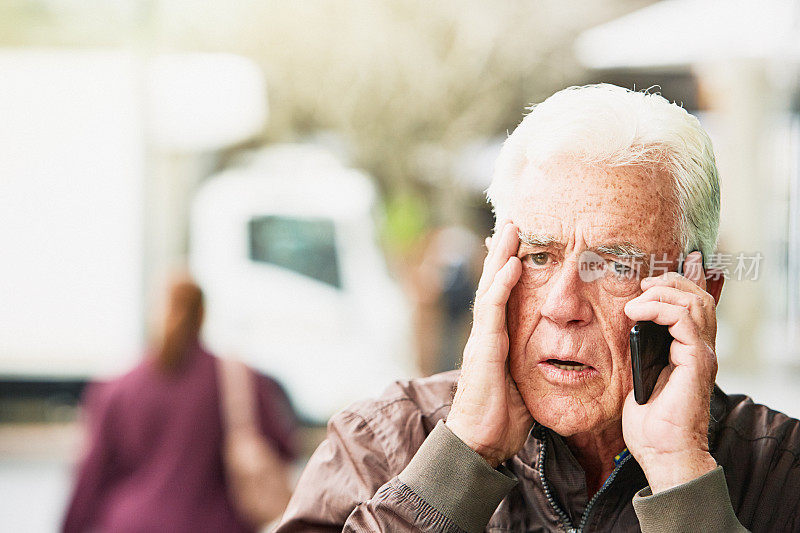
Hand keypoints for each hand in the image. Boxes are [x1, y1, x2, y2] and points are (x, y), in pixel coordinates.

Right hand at [445, 221, 533, 467]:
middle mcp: (487, 333)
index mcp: (497, 340)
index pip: (503, 297)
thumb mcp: (526, 386)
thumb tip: (559, 363)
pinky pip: (492, 309)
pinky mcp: (483, 347)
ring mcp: (482, 338)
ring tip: (510, 230)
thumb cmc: (502, 419)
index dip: (509, 270)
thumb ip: (536, 367)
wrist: (479, 442)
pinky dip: (501, 285)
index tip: (520, 246)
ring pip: (490, 288)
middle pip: (494, 284)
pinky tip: (510, 265)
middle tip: (513, 224)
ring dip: (500, 257)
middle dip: (503, 252)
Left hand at [622, 251, 718, 492]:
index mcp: (688, 349)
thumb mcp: (637, 374)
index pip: (693, 303)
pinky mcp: (697, 363)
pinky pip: (685, 320)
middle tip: (641, 287)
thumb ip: (639, 349)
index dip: (675, 283)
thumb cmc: (649, 421)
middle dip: (669, 281)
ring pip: (695, 302)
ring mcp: (701, 355)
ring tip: (635, 303)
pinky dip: (660, 309)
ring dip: (662, 293)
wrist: (661, 451)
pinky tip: (636, 313)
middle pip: (698, 295)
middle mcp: (700, 348)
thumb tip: (624, 325)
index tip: (645, 282)